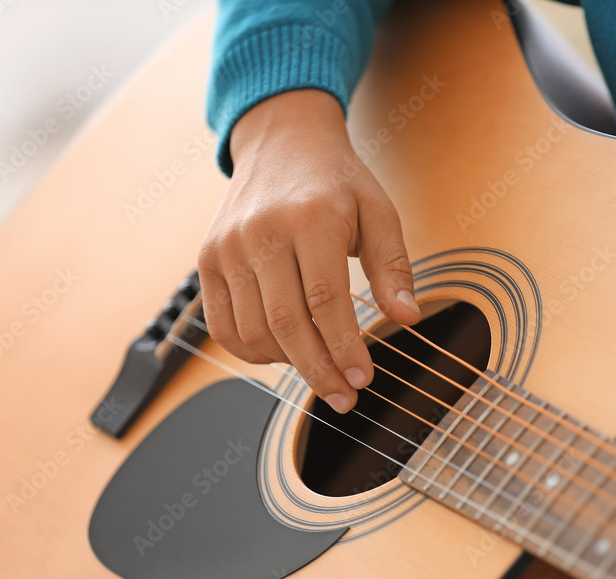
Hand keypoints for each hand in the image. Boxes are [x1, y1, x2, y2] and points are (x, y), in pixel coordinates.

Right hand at [198, 89, 420, 412]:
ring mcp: (227, 247)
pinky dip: (252, 352)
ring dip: (288, 363)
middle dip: (319, 370)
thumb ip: (393, 266)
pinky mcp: (207, 259)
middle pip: (286, 323)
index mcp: (311, 218)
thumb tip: (408, 318)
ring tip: (320, 370)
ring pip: (253, 331)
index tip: (363, 378)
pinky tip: (283, 354)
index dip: (344, 347)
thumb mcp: (379, 211)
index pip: (325, 300)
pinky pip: (223, 325)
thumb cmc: (336, 182)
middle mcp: (261, 232)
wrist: (281, 142)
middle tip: (345, 397)